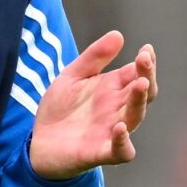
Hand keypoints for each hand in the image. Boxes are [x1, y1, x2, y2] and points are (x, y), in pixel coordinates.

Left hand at [29, 31, 157, 179]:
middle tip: (145, 59)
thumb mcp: (72, 77)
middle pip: (143, 93)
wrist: (38, 143)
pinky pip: (121, 151)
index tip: (146, 49)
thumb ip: (93, 58)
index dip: (145, 62)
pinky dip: (123, 141)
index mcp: (113, 89)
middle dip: (147, 75)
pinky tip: (119, 127)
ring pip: (135, 117)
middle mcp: (117, 109)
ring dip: (140, 101)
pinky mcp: (100, 152)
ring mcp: (111, 131)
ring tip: (141, 83)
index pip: (137, 73)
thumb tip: (118, 34)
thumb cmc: (59, 109)